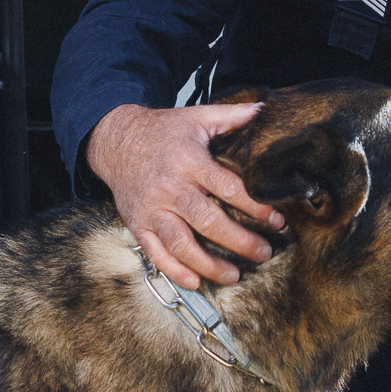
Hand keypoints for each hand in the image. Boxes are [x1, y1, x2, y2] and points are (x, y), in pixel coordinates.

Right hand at [85, 99, 283, 288]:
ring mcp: (151, 209)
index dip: (255, 206)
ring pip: (181, 244)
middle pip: (207, 221)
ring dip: (209, 264)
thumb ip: (232, 115)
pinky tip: (194, 281)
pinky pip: (155, 253)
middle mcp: (170, 188)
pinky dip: (174, 271)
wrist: (114, 140)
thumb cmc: (162, 131)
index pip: (228, 188)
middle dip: (239, 241)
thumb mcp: (197, 117)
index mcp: (189, 162)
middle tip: (264, 253)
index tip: (276, 220)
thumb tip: (265, 110)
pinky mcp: (137, 224)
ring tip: (234, 275)